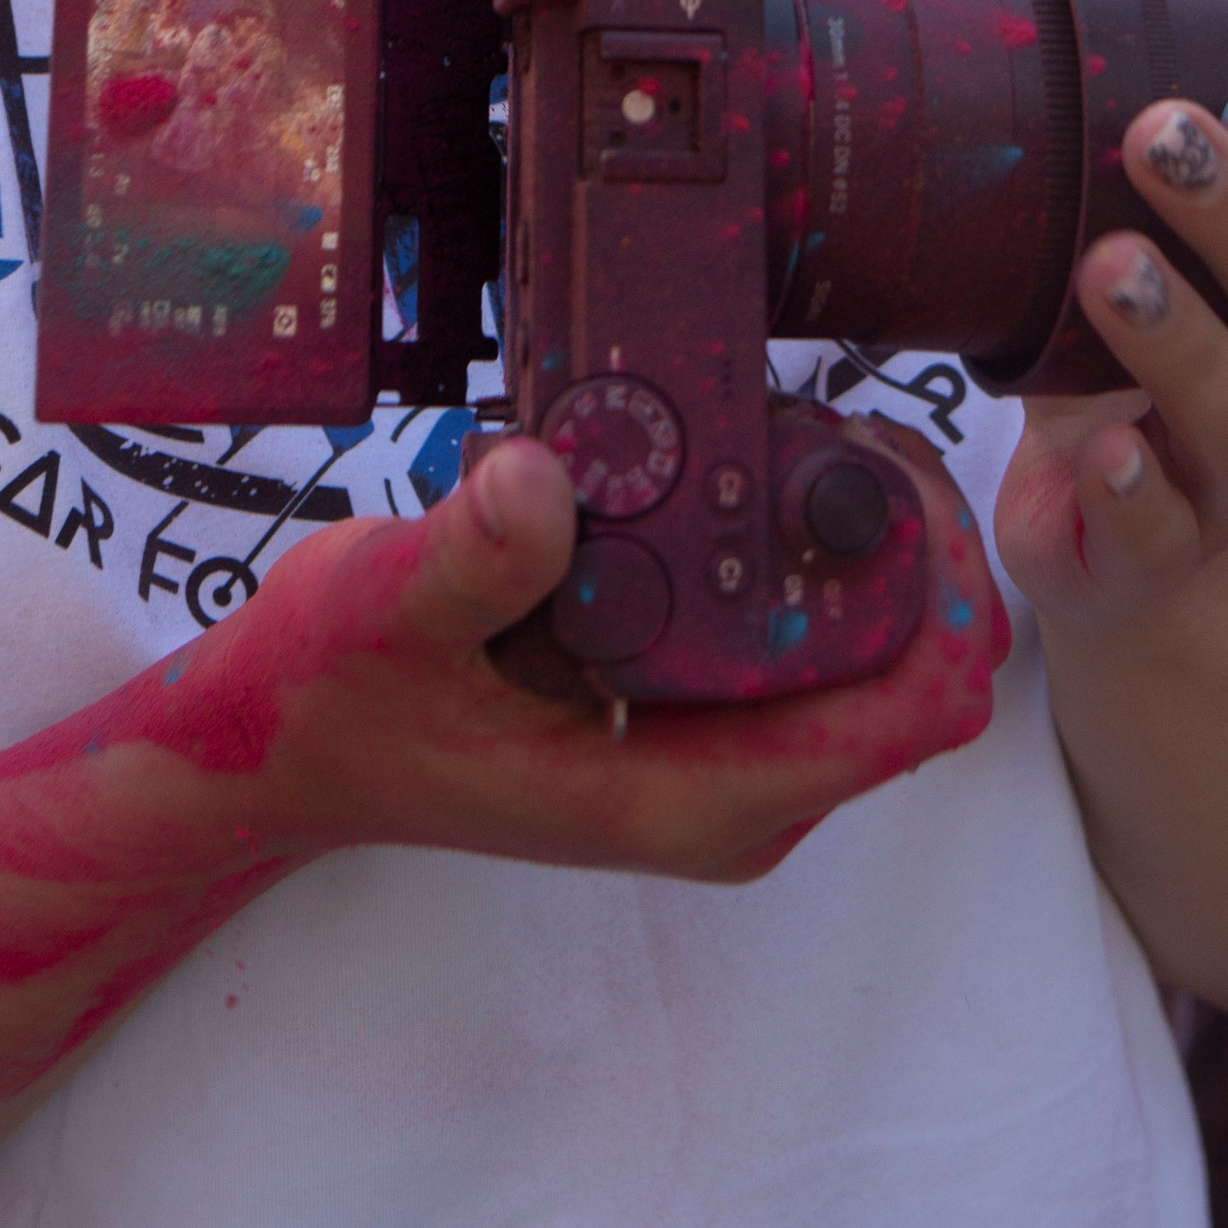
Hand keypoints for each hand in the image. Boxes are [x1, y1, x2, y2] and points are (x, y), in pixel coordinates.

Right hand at [129, 431, 1009, 883]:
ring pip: (882, 662)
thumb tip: (538, 481)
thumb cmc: (334, 695)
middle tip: (845, 423)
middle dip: (916, 547)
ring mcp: (724, 771)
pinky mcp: (703, 731)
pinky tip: (762, 472)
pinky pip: (821, 649)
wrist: (287, 752)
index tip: (884, 468)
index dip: (939, 587)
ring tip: (812, 433)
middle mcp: (732, 804)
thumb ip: (467, 557)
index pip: (907, 715)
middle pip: (921, 679)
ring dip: (874, 547)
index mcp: (684, 802)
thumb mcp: (381, 609)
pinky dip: (817, 562)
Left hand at [993, 84, 1227, 630]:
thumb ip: (1128, 165)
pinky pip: (1165, 532)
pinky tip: (1102, 451)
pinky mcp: (1153, 556)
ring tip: (1106, 269)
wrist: (1090, 527)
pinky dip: (1137, 490)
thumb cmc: (1113, 358)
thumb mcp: (1135, 250)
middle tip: (1159, 142)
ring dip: (1184, 339)